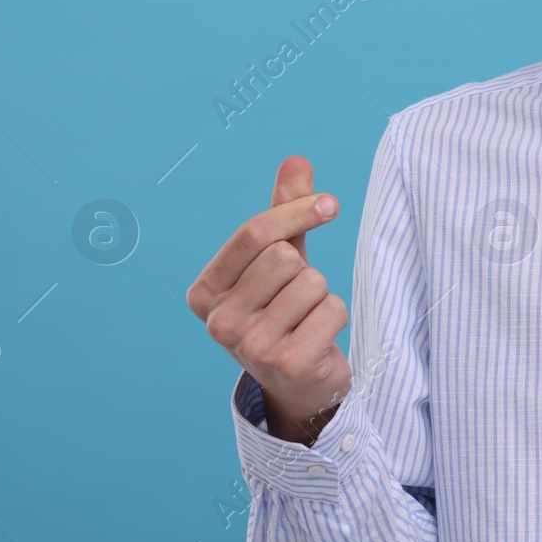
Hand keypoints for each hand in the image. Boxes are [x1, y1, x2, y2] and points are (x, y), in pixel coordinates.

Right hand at [186, 155, 352, 444]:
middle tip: (299, 300)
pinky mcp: (286, 364)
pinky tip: (319, 340)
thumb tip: (296, 160)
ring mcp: (249, 347)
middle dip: (306, 270)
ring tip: (307, 321)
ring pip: (312, 282)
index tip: (330, 204)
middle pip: (285, 257)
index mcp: (205, 292)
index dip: (297, 210)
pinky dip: (336, 318)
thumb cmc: (287, 311)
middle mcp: (218, 322)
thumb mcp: (282, 258)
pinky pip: (332, 309)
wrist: (302, 382)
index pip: (254, 233)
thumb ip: (285, 211)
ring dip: (323, 296)